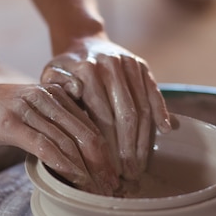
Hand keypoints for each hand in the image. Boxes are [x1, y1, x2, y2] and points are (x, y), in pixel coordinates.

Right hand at [0, 82, 118, 194]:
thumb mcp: (27, 111)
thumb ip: (50, 124)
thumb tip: (72, 152)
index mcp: (54, 94)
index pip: (90, 124)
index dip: (105, 151)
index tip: (113, 174)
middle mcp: (45, 98)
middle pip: (86, 133)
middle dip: (102, 163)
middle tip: (112, 187)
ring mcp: (28, 109)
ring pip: (68, 141)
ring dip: (86, 169)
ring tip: (96, 190)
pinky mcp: (11, 123)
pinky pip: (44, 145)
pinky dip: (63, 164)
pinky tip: (74, 178)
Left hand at [41, 37, 170, 180]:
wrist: (81, 41)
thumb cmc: (63, 71)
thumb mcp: (50, 78)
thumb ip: (58, 90)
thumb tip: (76, 92)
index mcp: (86, 71)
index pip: (101, 115)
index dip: (107, 145)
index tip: (108, 168)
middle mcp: (109, 65)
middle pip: (125, 114)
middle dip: (128, 148)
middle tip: (128, 174)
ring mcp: (128, 64)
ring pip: (141, 106)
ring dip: (143, 139)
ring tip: (140, 164)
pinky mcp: (141, 65)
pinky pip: (154, 92)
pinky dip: (161, 111)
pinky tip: (165, 132)